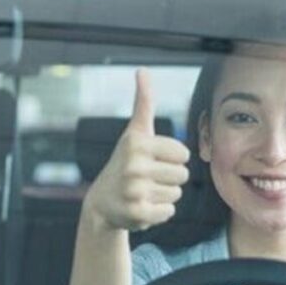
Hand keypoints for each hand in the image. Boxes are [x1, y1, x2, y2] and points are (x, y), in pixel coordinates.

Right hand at [83, 68, 189, 231]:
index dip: (172, 159)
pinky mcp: (137, 214)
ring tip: (144, 192)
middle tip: (147, 179)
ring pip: (177, 194)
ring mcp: (134, 191)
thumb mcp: (134, 132)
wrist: (102, 203)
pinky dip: (160, 212)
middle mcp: (133, 165)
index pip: (184, 154)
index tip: (152, 160)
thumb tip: (142, 70)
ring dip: (164, 195)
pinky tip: (142, 206)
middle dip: (169, 178)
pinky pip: (169, 212)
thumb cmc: (125, 162)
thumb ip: (143, 103)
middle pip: (183, 175)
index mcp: (137, 143)